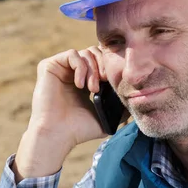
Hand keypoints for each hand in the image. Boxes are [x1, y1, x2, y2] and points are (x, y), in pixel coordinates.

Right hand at [13, 47, 107, 180]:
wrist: (57, 135)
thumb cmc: (79, 130)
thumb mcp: (106, 117)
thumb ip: (119, 107)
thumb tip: (138, 99)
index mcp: (84, 81)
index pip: (101, 61)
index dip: (110, 67)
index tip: (113, 82)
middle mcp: (72, 72)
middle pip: (95, 52)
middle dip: (104, 65)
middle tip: (105, 82)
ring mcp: (60, 69)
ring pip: (85, 52)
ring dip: (93, 69)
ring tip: (93, 89)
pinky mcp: (49, 66)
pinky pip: (72, 54)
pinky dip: (81, 67)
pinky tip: (81, 85)